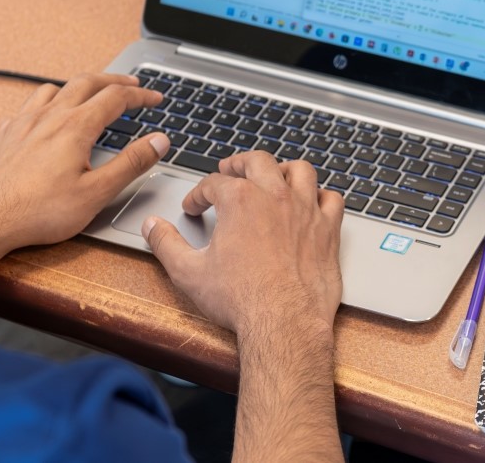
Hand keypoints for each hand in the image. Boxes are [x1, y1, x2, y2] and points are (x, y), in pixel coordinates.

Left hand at [0, 73, 168, 249]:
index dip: (140, 94)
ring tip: (89, 93)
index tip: (155, 97)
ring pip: (53, 89)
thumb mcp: (97, 192)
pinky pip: (27, 106)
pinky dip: (46, 103)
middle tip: (131, 83)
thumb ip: (131, 163)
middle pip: (86, 82)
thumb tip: (159, 141)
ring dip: (78, 86)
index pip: (116, 98)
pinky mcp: (4, 135)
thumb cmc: (39, 211)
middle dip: (113, 80)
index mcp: (75, 127)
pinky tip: (46, 118)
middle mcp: (49, 117)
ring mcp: (23, 123)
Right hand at [141, 151, 343, 337]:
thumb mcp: (189, 272)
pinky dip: (322, 196)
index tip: (195, 206)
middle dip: (240, 163)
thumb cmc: (241, 300)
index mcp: (240, 200)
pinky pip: (332, 199)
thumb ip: (166, 244)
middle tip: (230, 170)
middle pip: (258, 161)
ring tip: (274, 175)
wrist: (284, 322)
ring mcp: (305, 210)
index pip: (214, 184)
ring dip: (284, 169)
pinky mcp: (327, 230)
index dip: (199, 194)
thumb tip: (153, 227)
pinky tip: (313, 202)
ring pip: (300, 171)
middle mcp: (275, 197)